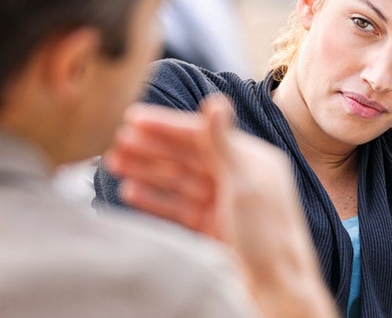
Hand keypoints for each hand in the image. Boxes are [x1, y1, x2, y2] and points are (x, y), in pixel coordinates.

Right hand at [104, 96, 336, 317]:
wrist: (277, 289)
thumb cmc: (269, 235)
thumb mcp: (245, 185)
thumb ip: (224, 144)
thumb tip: (215, 101)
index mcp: (252, 160)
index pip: (203, 135)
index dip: (167, 126)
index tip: (133, 118)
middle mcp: (238, 177)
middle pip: (187, 157)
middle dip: (152, 148)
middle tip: (116, 141)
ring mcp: (224, 203)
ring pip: (179, 181)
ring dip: (147, 171)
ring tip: (114, 162)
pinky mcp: (213, 227)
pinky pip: (178, 207)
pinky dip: (155, 199)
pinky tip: (131, 191)